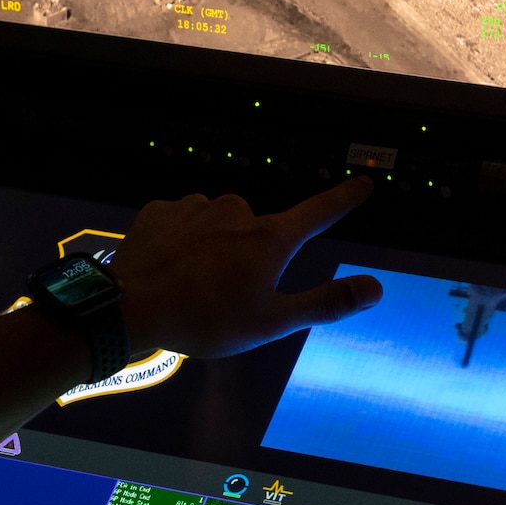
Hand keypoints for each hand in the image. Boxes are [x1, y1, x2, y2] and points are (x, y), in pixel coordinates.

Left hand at [114, 176, 382, 358]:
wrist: (129, 307)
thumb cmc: (205, 319)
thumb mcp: (272, 321)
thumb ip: (325, 302)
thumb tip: (375, 288)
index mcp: (269, 239)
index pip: (318, 213)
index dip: (343, 199)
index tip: (364, 183)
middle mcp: (237, 211)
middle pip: (258, 231)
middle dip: (249, 256)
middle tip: (228, 294)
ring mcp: (196, 207)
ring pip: (218, 226)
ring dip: (213, 249)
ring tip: (193, 286)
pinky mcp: (162, 210)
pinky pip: (183, 224)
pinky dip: (181, 243)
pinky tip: (169, 269)